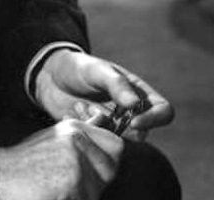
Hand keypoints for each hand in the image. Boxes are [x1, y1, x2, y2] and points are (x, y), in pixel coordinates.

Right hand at [0, 119, 121, 199]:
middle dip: (99, 181)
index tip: (98, 170)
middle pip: (111, 170)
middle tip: (77, 185)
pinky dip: (70, 199)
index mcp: (77, 131)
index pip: (117, 147)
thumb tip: (104, 119)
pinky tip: (53, 195)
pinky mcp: (68, 188)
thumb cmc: (26, 159)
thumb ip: (83, 132)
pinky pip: (82, 199)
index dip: (110, 160)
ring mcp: (74, 167)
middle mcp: (79, 145)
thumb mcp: (55, 136)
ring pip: (96, 190)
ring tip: (60, 190)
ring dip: (82, 195)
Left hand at [34, 50, 174, 140]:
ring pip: (117, 142)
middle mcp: (130, 112)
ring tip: (81, 108)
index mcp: (139, 92)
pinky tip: (71, 114)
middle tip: (96, 112)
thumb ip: (117, 85)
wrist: (50, 77)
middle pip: (142, 133)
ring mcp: (112, 126)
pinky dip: (85, 132)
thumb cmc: (79, 68)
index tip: (133, 122)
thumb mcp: (97, 71)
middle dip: (118, 128)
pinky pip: (97, 145)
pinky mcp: (95, 136)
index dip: (154, 119)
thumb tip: (136, 103)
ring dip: (99, 128)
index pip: (163, 111)